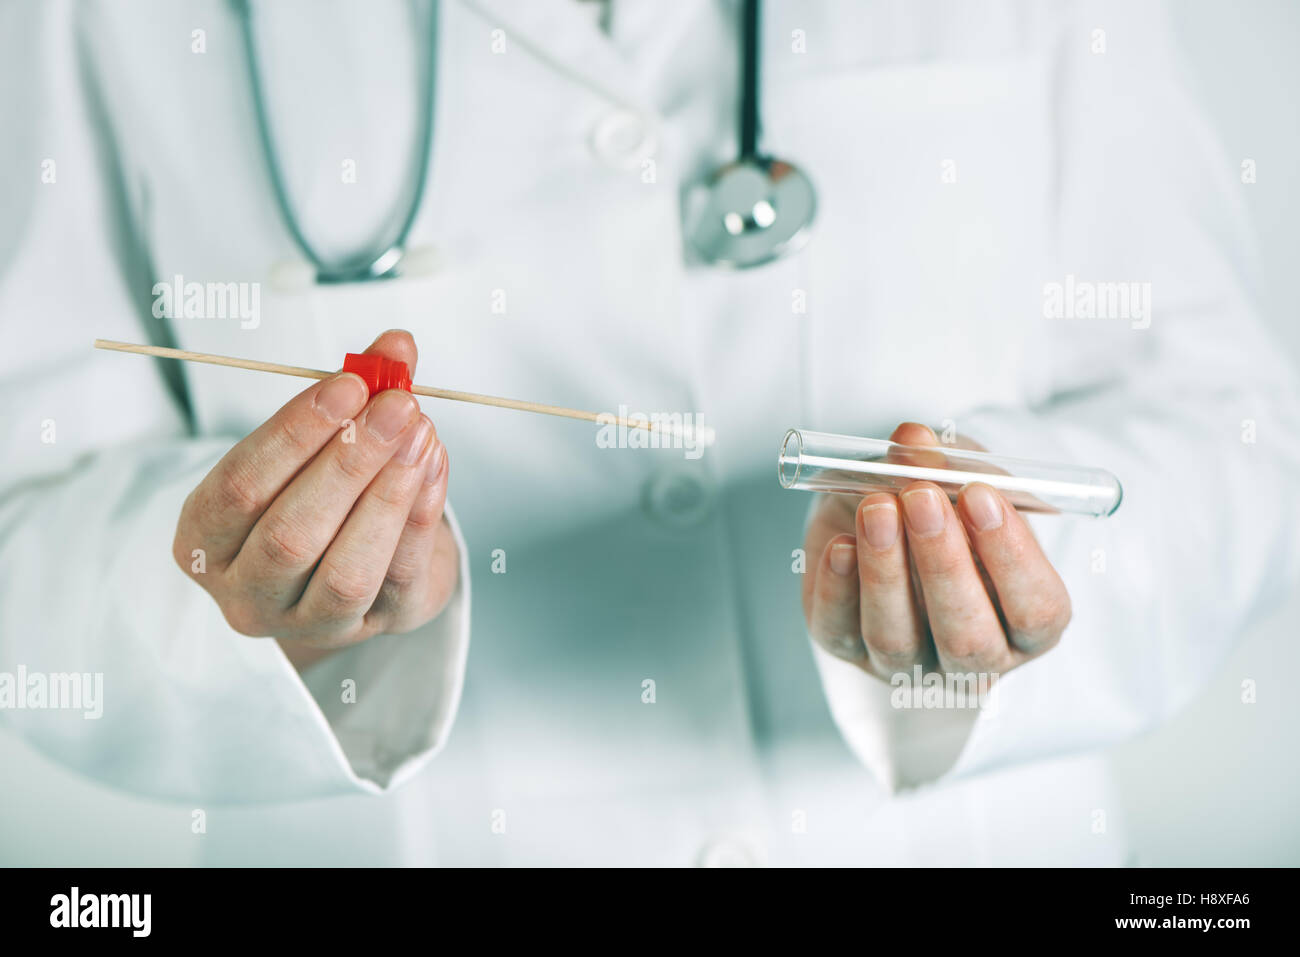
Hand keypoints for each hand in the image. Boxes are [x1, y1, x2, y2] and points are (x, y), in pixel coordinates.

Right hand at [173, 330, 457, 667]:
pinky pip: (398, 577)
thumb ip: (350, 393)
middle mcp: (247, 593)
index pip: (237, 488)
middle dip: (349, 461)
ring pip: (346, 570)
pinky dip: (420, 515)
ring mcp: (308, 623)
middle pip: (290, 534)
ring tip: (421, 432)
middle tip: (396, 404)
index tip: (348, 383)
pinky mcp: (373, 629)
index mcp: (205, 541)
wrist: (365, 560)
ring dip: (388, 493)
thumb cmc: (322, 493)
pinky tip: (433, 463)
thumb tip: (395, 348)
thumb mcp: (317, 443)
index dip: (293, 433)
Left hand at [801, 422, 1069, 683]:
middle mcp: (972, 658)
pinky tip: (840, 545)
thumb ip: (948, 462)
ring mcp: (907, 661)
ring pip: (897, 639)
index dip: (1012, 558)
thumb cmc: (941, 504)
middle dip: (943, 563)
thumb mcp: (958, 476)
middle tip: (922, 498)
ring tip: (877, 508)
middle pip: (967, 637)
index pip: (1036, 612)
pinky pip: (839, 630)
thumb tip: (914, 440)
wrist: (878, 511)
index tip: (981, 497)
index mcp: (1024, 624)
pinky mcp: (847, 647)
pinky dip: (837, 587)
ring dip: (886, 570)